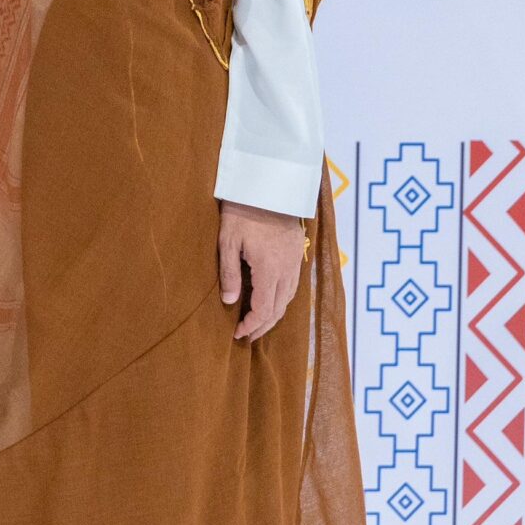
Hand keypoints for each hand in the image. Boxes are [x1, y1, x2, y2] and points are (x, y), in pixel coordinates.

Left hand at [218, 200, 306, 341]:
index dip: (252, 325)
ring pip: (288, 299)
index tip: (238, 334)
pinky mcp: (297, 256)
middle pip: (279, 309)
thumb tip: (228, 301)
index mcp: (269, 270)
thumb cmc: (243, 212)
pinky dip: (282, 300)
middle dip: (263, 326)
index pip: (264, 309)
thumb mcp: (228, 242)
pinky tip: (271, 302)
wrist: (269, 188)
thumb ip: (228, 273)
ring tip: (257, 324)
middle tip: (246, 336)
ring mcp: (295, 263)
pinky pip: (292, 287)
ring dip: (274, 315)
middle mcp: (287, 271)